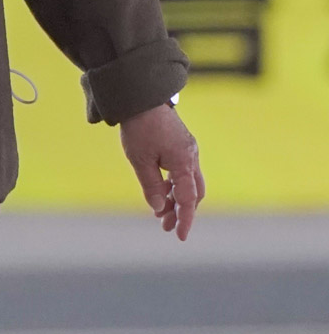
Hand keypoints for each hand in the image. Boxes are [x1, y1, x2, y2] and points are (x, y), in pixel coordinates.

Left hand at [119, 102, 205, 240]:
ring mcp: (188, 150)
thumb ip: (151, 186)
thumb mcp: (140, 161)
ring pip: (189, 182)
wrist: (142, 97)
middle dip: (182, 211)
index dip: (186, 219)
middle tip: (166, 226)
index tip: (181, 236)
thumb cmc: (140, 128)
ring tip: (161, 213)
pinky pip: (183, 171)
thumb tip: (160, 208)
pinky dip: (174, 185)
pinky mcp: (182, 145)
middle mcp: (191, 157)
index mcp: (184, 162)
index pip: (189, 199)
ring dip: (177, 199)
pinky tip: (162, 192)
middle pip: (194, 192)